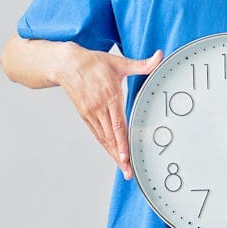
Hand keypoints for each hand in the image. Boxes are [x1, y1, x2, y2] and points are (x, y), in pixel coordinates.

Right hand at [57, 45, 162, 179]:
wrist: (67, 64)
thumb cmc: (93, 63)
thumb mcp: (119, 62)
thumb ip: (141, 64)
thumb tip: (159, 56)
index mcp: (110, 95)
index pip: (117, 124)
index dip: (122, 142)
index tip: (126, 157)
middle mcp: (99, 107)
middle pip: (111, 137)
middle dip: (120, 156)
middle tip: (128, 171)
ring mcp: (90, 113)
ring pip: (103, 138)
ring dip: (113, 154)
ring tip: (123, 167)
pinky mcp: (84, 115)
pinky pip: (96, 133)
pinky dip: (105, 145)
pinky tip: (112, 153)